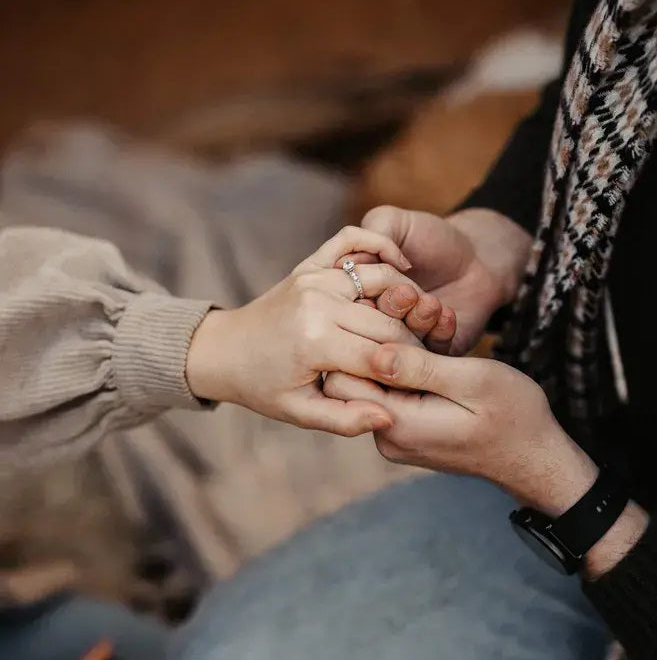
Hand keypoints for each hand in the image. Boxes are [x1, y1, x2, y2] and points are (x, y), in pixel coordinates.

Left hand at [185, 226, 435, 436]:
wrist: (226, 351)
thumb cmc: (264, 387)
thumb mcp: (301, 413)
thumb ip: (345, 419)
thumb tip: (388, 418)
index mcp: (315, 343)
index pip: (383, 355)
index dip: (409, 371)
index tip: (422, 381)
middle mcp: (318, 303)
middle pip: (389, 319)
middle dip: (414, 341)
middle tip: (427, 358)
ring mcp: (314, 278)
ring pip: (382, 278)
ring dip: (408, 299)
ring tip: (419, 322)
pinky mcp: (312, 264)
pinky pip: (354, 239)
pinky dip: (382, 246)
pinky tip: (403, 268)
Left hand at [324, 343, 598, 514]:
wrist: (533, 457)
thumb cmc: (514, 416)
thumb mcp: (473, 381)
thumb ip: (421, 368)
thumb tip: (373, 352)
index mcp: (398, 425)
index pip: (343, 379)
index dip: (361, 341)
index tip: (396, 319)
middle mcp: (387, 437)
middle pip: (353, 381)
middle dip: (378, 346)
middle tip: (416, 322)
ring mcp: (394, 439)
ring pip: (372, 387)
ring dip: (395, 358)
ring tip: (431, 339)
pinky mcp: (405, 434)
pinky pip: (391, 397)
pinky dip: (406, 374)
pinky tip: (432, 358)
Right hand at [361, 206, 532, 354]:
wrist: (476, 256)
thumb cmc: (428, 237)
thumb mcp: (392, 222)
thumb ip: (367, 235)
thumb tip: (346, 264)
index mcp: (354, 296)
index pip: (345, 306)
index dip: (361, 296)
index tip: (382, 279)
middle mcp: (373, 325)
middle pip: (369, 331)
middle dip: (389, 311)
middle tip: (408, 293)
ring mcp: (402, 344)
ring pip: (401, 347)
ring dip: (416, 323)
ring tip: (430, 302)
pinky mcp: (432, 357)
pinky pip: (431, 355)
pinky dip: (439, 333)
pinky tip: (446, 314)